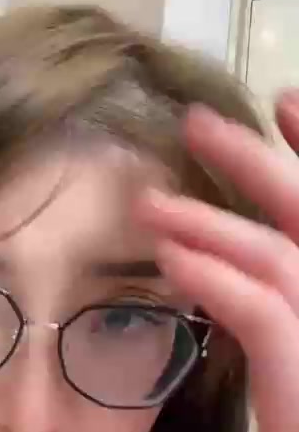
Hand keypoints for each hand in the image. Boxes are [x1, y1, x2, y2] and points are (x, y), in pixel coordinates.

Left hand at [138, 91, 298, 431]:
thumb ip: (285, 325)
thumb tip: (238, 284)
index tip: (281, 106)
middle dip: (258, 159)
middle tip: (197, 120)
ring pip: (278, 254)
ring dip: (206, 219)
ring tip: (146, 201)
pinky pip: (262, 311)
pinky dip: (212, 275)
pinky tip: (168, 256)